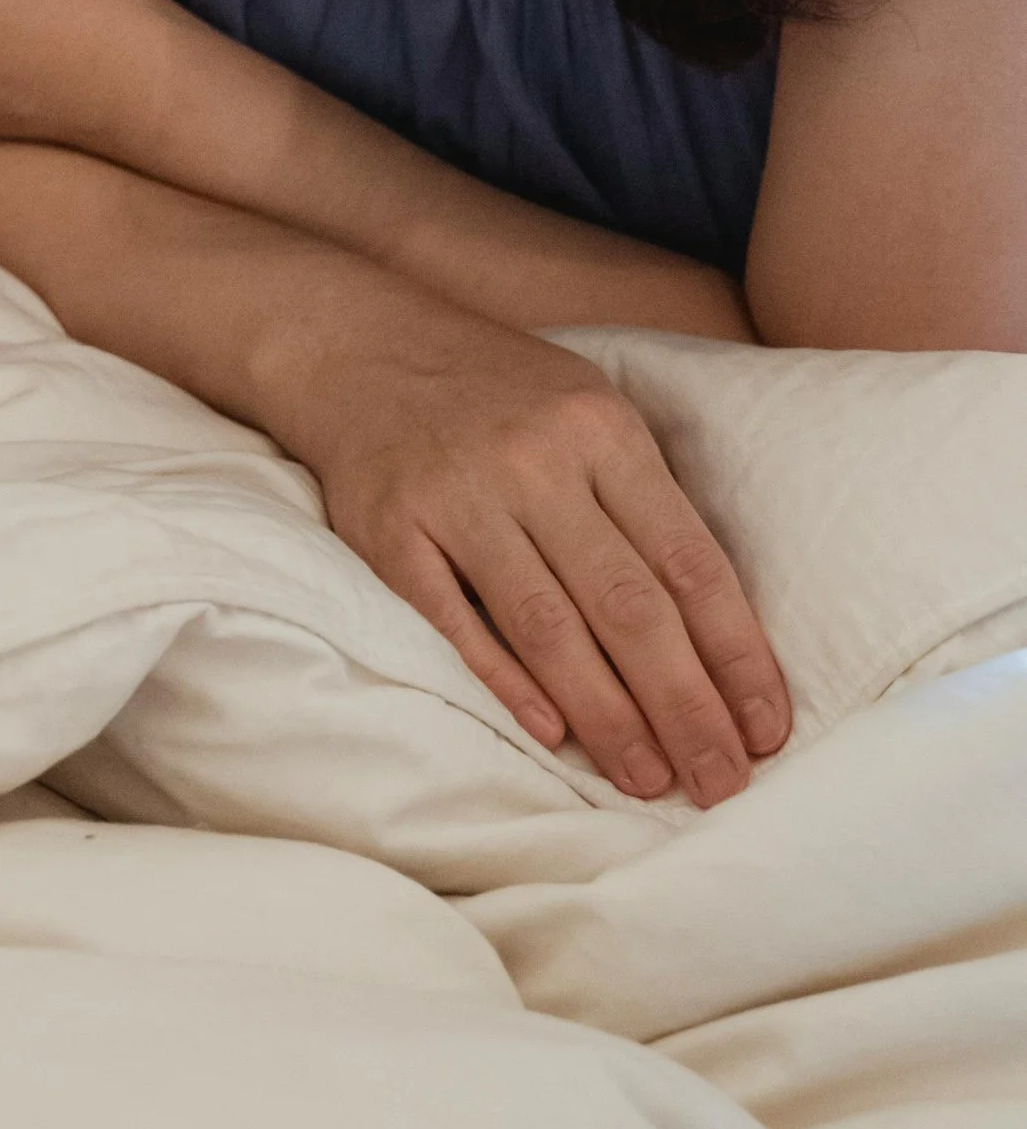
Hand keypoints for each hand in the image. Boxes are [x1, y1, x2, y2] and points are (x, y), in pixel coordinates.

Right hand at [261, 291, 791, 804]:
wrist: (362, 344)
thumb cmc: (501, 393)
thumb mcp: (590, 410)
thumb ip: (645, 501)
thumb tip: (714, 633)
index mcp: (602, 431)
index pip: (689, 563)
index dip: (736, 655)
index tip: (767, 731)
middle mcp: (535, 462)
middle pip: (628, 606)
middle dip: (685, 707)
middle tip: (720, 784)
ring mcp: (458, 497)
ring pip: (548, 626)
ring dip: (608, 715)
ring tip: (649, 779)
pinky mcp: (390, 532)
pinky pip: (454, 621)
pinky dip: (506, 681)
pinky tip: (550, 732)